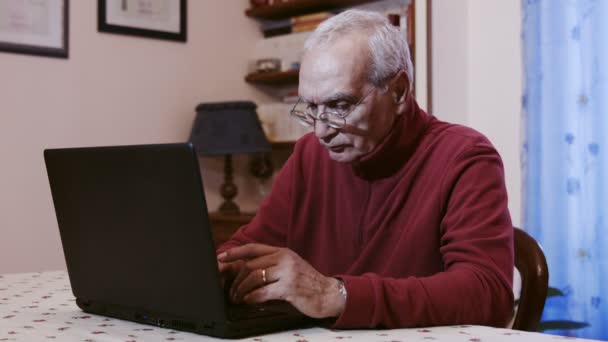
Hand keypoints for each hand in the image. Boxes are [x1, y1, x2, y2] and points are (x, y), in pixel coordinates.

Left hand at [217, 243, 345, 318]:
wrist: (328, 293)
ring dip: (241, 289)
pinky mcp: (289, 288)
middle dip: (236, 280)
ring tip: (238, 298)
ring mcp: (287, 272)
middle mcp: (284, 259)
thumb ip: (272, 264)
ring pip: (254, 277)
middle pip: (250, 265)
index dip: (235, 252)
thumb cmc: (307, 282)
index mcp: (282, 252)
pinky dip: (251, 297)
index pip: (253, 248)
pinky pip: (262, 291)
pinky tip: (249, 301)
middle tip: (231, 291)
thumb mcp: (290, 266)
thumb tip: (247, 270)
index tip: (221, 257)